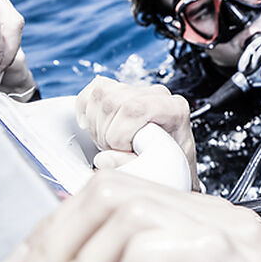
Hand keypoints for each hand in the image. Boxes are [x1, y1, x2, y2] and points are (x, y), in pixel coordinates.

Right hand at [76, 76, 197, 188]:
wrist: (169, 161)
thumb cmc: (169, 164)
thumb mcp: (159, 170)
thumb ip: (133, 166)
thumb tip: (105, 159)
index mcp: (174, 109)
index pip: (134, 108)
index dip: (119, 133)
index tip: (123, 151)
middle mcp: (158, 95)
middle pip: (113, 101)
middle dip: (106, 133)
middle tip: (115, 151)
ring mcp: (139, 90)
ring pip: (101, 93)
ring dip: (96, 124)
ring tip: (109, 142)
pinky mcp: (122, 90)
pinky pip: (94, 90)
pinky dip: (86, 109)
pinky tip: (94, 127)